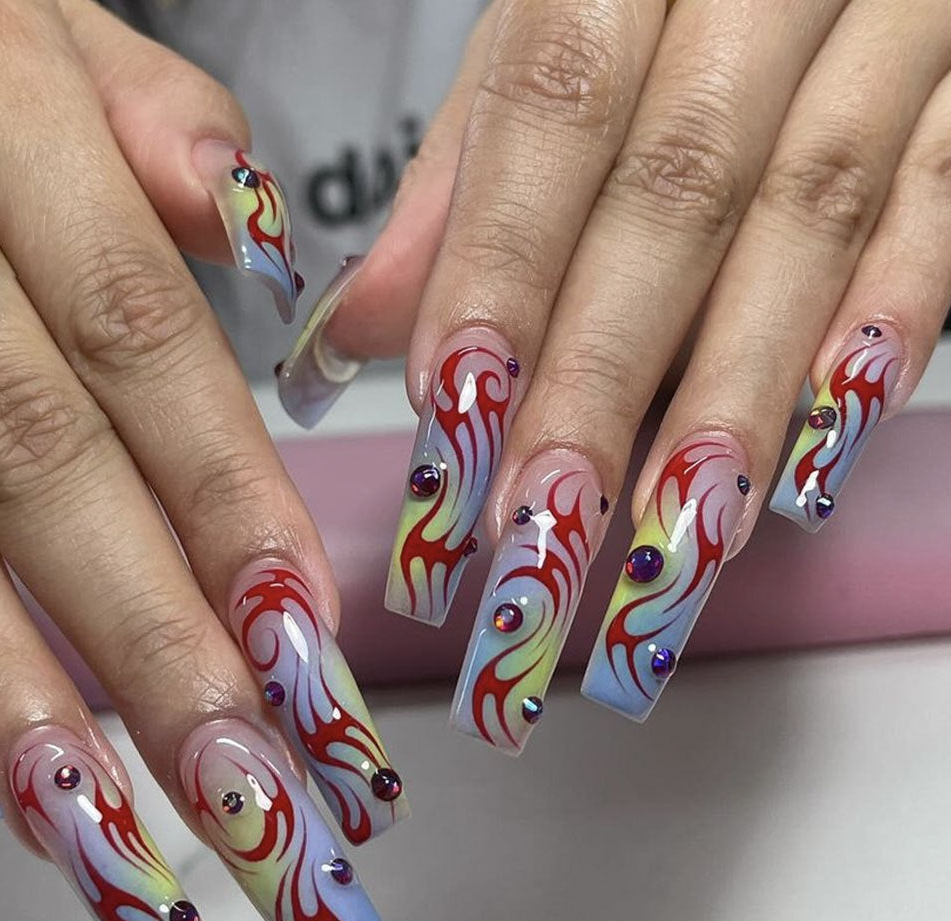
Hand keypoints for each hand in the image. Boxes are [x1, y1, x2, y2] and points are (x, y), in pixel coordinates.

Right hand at [0, 0, 406, 920]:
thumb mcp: (28, 15)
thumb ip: (153, 126)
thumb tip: (260, 251)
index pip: (140, 336)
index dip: (230, 505)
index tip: (312, 655)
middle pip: (34, 454)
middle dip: (152, 648)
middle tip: (249, 800)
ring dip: (8, 687)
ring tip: (108, 832)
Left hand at [280, 0, 950, 745]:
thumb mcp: (548, 44)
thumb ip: (466, 180)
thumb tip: (360, 330)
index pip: (554, 109)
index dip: (502, 270)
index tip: (454, 419)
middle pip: (678, 191)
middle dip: (603, 376)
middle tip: (547, 525)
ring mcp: (891, 24)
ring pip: (812, 213)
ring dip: (736, 393)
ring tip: (672, 536)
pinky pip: (945, 204)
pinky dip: (885, 329)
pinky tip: (821, 455)